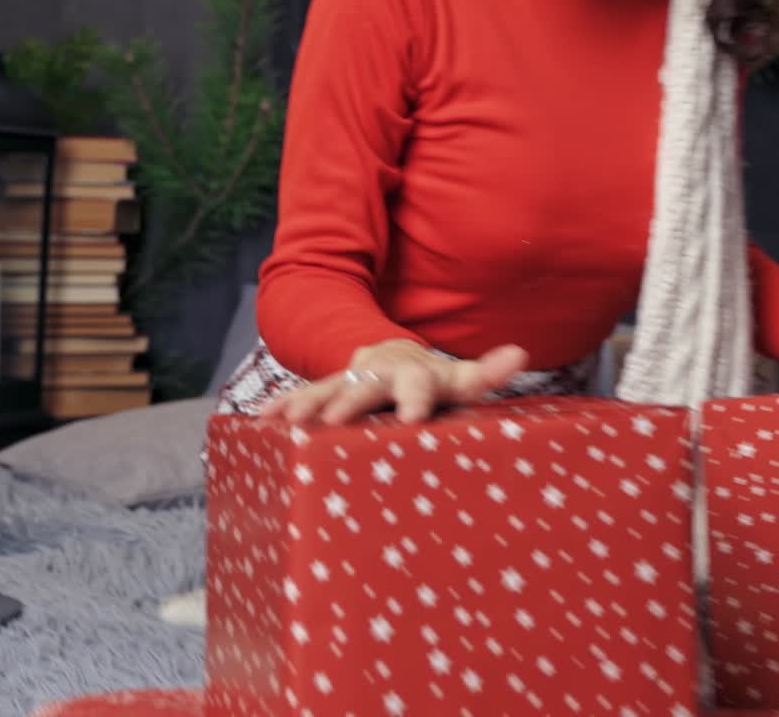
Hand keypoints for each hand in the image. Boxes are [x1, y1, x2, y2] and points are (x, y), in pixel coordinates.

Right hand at [259, 338, 529, 426]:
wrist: (389, 358)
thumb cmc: (431, 381)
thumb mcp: (460, 379)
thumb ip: (486, 371)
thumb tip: (519, 353)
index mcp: (416, 375)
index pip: (422, 384)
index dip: (417, 398)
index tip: (413, 418)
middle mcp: (379, 374)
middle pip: (366, 386)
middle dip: (350, 400)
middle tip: (335, 419)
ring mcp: (347, 382)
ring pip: (327, 389)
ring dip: (308, 403)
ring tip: (288, 424)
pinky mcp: (323, 392)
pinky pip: (300, 397)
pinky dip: (282, 407)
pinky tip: (260, 421)